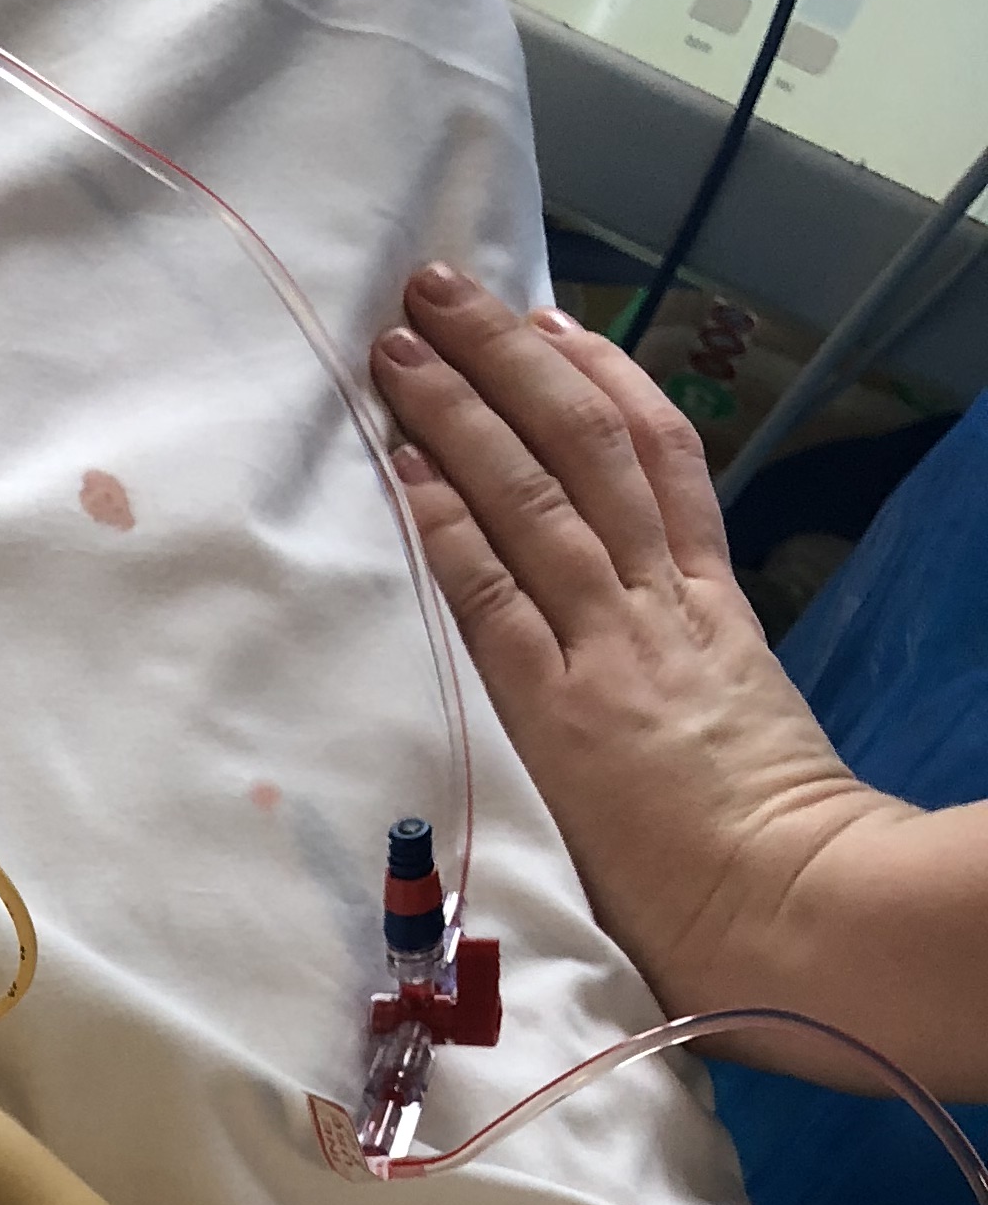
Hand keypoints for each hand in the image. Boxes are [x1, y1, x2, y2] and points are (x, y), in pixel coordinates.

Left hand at [369, 267, 896, 1017]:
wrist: (805, 912)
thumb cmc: (782, 860)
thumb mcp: (751, 742)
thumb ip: (701, 696)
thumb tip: (662, 691)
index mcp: (715, 617)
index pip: (662, 465)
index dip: (602, 385)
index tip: (553, 329)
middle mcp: (662, 611)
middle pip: (583, 449)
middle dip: (509, 361)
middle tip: (441, 292)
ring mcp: (613, 650)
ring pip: (533, 494)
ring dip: (460, 410)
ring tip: (403, 341)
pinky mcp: (565, 708)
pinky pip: (495, 591)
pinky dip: (446, 521)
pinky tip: (400, 466)